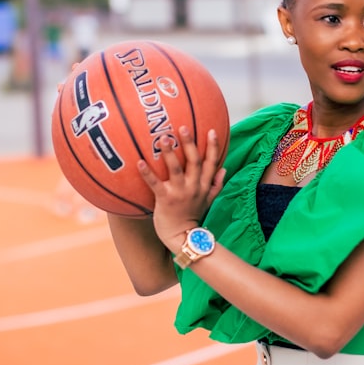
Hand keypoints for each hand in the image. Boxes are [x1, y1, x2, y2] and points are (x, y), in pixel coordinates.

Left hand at [136, 126, 225, 254]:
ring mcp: (179, 193)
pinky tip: (139, 162)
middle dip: (190, 144)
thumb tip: (225, 168)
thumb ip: (217, 184)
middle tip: (183, 127)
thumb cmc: (192, 216)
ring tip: (163, 138)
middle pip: (194, 162)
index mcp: (204, 185)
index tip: (211, 131)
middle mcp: (193, 187)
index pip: (211, 163)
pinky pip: (155, 184)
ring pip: (176, 169)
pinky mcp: (164, 199)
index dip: (213, 147)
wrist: (182, 236)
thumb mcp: (209, 200)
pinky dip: (147, 173)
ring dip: (170, 153)